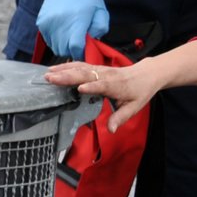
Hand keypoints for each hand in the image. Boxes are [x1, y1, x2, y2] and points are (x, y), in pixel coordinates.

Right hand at [36, 0, 108, 60]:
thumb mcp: (101, 11)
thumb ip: (100, 29)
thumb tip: (91, 43)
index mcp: (78, 20)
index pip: (76, 47)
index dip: (81, 52)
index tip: (85, 50)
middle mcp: (61, 23)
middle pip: (64, 50)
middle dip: (73, 50)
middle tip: (78, 41)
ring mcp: (49, 24)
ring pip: (56, 47)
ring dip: (63, 45)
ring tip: (70, 34)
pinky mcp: (41, 24)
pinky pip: (49, 40)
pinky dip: (56, 39)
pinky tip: (62, 29)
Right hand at [44, 39, 196, 132]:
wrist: (148, 73)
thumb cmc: (140, 91)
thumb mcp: (135, 107)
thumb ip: (121, 118)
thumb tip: (112, 130)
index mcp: (117, 85)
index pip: (103, 85)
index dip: (92, 86)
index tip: (80, 88)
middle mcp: (107, 75)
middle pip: (86, 74)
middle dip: (68, 76)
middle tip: (50, 78)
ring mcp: (101, 70)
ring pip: (81, 68)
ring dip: (63, 70)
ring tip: (47, 73)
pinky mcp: (97, 67)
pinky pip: (81, 65)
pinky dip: (67, 66)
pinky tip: (55, 68)